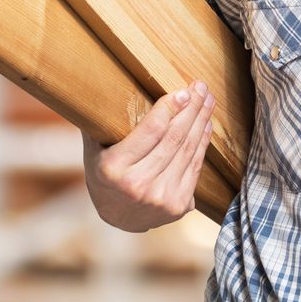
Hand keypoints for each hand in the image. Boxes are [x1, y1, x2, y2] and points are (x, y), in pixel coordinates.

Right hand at [82, 82, 215, 231]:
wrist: (117, 218)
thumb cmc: (105, 174)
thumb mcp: (94, 149)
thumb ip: (100, 122)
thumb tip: (103, 83)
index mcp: (113, 168)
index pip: (151, 131)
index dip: (170, 109)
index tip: (183, 91)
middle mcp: (137, 185)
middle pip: (174, 138)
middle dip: (191, 109)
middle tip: (200, 87)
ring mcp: (160, 198)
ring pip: (188, 151)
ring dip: (201, 122)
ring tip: (207, 100)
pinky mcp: (179, 206)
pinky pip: (195, 167)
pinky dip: (203, 143)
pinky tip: (206, 125)